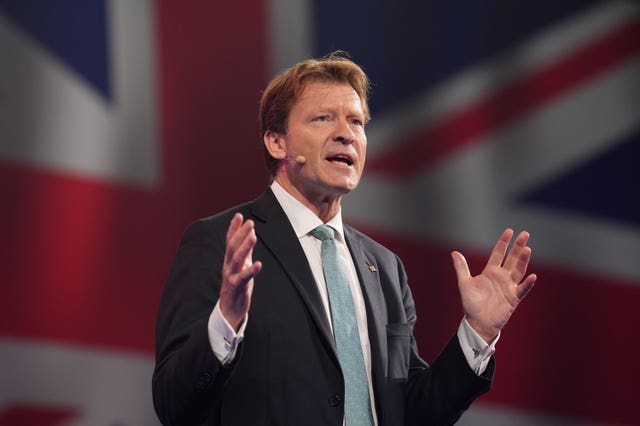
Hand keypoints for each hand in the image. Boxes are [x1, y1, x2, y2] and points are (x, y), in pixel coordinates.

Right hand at [219, 213, 261, 330]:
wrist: (229, 310)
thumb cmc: (237, 286)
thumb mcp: (241, 266)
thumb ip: (245, 252)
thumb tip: (250, 234)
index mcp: (229, 260)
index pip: (230, 241)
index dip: (234, 228)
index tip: (239, 215)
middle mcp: (228, 266)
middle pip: (232, 247)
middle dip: (240, 234)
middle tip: (249, 222)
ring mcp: (230, 276)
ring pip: (236, 260)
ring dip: (245, 248)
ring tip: (253, 237)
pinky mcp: (235, 288)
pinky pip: (243, 278)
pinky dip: (250, 270)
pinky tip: (258, 264)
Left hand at [451, 229, 536, 342]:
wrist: (477, 322)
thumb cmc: (471, 304)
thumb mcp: (465, 283)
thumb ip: (461, 268)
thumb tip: (454, 252)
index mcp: (490, 272)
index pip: (499, 253)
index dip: (504, 242)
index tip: (509, 231)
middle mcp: (502, 277)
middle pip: (512, 259)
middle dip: (518, 247)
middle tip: (525, 234)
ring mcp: (509, 287)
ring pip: (518, 271)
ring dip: (523, 260)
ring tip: (527, 249)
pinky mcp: (513, 298)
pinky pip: (522, 290)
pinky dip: (527, 284)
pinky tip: (532, 276)